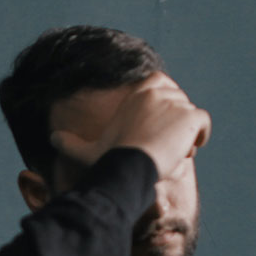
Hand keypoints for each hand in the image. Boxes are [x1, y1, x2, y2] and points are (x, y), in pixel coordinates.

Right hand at [49, 73, 210, 179]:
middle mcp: (160, 89)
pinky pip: (203, 124)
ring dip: (184, 136)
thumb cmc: (110, 158)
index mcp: (141, 90)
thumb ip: (71, 143)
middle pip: (178, 106)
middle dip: (174, 126)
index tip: (152, 136)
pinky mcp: (191, 116)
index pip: (163, 93)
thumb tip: (51, 139)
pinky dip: (199, 137)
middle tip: (161, 149)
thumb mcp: (88, 150)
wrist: (129, 165)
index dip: (161, 115)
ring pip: (190, 118)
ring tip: (170, 154)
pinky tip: (186, 151)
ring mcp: (177, 101)